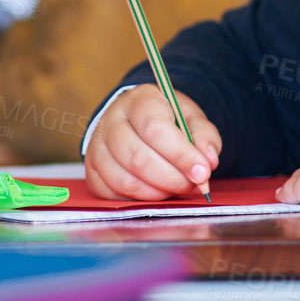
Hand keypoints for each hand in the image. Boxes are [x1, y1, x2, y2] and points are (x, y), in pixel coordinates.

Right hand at [84, 84, 220, 200]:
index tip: (203, 172)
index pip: (155, 129)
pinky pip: (112, 194)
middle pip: (138, 159)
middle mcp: (111, 121)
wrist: (137, 121)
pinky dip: (139, 199)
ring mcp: (97, 146)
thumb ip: (204, 137)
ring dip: (157, 193)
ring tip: (177, 187)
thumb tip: (208, 161)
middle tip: (193, 185)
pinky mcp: (91, 170)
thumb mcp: (191, 118)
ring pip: (125, 180)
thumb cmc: (167, 120)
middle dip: (172, 179)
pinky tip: (156, 191)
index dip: (181, 155)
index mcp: (139, 100)